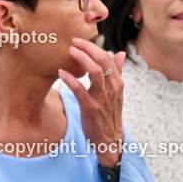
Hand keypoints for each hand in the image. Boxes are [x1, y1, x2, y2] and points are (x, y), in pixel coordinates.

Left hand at [58, 38, 125, 168]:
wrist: (109, 140)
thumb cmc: (109, 115)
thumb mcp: (116, 93)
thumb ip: (117, 73)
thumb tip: (121, 53)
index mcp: (118, 83)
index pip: (108, 58)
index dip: (94, 47)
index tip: (81, 41)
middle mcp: (112, 89)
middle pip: (102, 61)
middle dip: (87, 48)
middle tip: (74, 41)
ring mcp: (102, 98)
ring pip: (94, 72)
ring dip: (81, 59)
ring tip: (70, 51)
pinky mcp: (90, 107)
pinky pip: (80, 89)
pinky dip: (70, 79)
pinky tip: (61, 73)